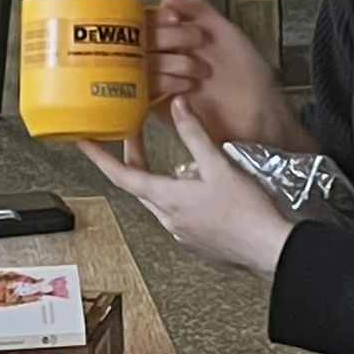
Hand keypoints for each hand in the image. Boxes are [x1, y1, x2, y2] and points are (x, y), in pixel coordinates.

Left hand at [76, 98, 291, 275]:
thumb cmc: (247, 213)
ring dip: (159, 178)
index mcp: (167, 198)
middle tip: (131, 137)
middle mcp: (169, 217)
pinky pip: (178, 213)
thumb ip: (194, 133)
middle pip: (138, 185)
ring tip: (170, 158)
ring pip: (159, 199)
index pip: (121, 174)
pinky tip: (198, 188)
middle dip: (132, 160)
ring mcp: (182, 231)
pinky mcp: (197, 239)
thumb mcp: (218, 164)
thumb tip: (179, 107)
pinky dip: (179, 195)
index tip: (84, 143)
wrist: (270, 247)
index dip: (99, 157)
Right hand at [147, 0, 303, 151]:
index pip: (150, 20)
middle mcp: (168, 57)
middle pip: (142, 40)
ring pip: (141, 64)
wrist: (257, 114)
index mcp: (180, 38)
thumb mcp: (228, 33)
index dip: (159, 17)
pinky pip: (144, 91)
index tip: (173, 18)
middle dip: (169, 38)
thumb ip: (200, 11)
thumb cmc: (250, 77)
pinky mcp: (160, 105)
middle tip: (189, 43)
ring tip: (197, 71)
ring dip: (170, 63)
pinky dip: (163, 84)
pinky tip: (186, 86)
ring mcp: (162, 80)